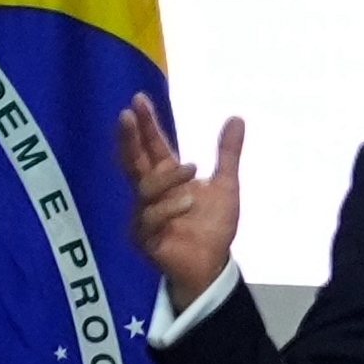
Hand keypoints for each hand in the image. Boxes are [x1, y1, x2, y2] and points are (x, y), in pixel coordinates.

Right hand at [117, 96, 244, 308]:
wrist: (214, 263)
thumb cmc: (212, 225)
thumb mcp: (225, 185)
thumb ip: (227, 154)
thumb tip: (236, 117)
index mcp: (167, 178)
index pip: (152, 146)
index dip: (145, 125)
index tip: (139, 100)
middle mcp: (150, 194)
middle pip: (132, 161)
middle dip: (129, 138)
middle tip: (126, 115)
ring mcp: (144, 215)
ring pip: (145, 189)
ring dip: (167, 177)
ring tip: (193, 168)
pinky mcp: (145, 238)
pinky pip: (150, 219)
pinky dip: (169, 208)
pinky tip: (188, 203)